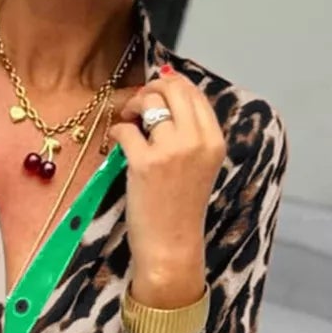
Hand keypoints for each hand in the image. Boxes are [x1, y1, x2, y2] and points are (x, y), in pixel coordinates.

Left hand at [111, 64, 225, 305]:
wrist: (171, 247)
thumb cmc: (181, 210)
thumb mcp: (200, 166)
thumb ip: (191, 133)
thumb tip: (169, 93)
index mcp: (214, 139)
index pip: (194, 92)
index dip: (171, 85)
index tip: (156, 93)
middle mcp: (196, 139)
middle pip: (174, 88)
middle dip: (152, 88)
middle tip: (137, 103)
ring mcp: (171, 150)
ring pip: (150, 102)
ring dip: (133, 104)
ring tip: (127, 119)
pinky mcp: (145, 163)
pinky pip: (126, 129)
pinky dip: (118, 129)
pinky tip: (116, 138)